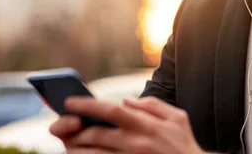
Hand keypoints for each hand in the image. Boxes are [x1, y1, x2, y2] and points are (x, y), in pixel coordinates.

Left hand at [49, 96, 205, 153]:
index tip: (69, 102)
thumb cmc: (185, 145)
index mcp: (147, 125)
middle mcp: (136, 143)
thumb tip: (127, 101)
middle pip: (96, 135)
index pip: (111, 110)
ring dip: (77, 149)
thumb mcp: (178, 118)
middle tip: (66, 126)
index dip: (87, 105)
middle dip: (76, 130)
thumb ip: (152, 105)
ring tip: (70, 144)